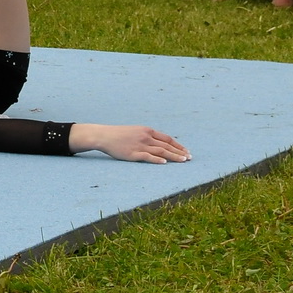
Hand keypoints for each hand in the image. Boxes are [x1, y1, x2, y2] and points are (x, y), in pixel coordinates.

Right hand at [72, 123, 188, 162]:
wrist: (103, 135)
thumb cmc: (119, 134)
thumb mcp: (135, 131)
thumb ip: (147, 136)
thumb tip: (160, 144)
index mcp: (147, 130)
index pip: (167, 138)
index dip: (178, 145)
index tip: (186, 151)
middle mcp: (145, 137)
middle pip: (167, 145)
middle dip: (180, 152)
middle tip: (190, 158)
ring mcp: (140, 145)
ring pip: (161, 151)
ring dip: (174, 156)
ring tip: (183, 161)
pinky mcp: (133, 153)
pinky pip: (148, 157)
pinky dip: (157, 159)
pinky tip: (165, 162)